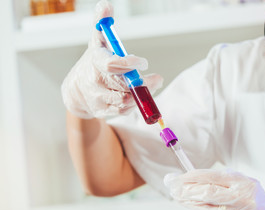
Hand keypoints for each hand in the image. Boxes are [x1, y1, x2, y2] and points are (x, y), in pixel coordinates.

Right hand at [61, 0, 162, 118]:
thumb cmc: (94, 62)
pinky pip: (124, 111)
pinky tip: (137, 96)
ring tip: (148, 86)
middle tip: (156, 79)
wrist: (76, 90)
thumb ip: (103, 24)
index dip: (129, 64)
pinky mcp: (102, 111)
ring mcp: (98, 98)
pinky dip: (134, 104)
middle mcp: (95, 81)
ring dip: (141, 94)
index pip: (111, 64)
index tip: (143, 62)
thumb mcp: (97, 41)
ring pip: (126, 100)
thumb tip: (105, 5)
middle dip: (143, 83)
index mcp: (95, 61)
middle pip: (123, 86)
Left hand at [164, 169, 264, 209]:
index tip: (178, 176)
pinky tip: (189, 205)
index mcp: (243, 182)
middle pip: (208, 193)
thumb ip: (222, 179)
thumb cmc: (253, 196)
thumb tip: (193, 178)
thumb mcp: (243, 181)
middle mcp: (241, 198)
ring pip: (206, 208)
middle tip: (172, 186)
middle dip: (186, 189)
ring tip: (176, 195)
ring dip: (188, 202)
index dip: (192, 176)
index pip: (212, 177)